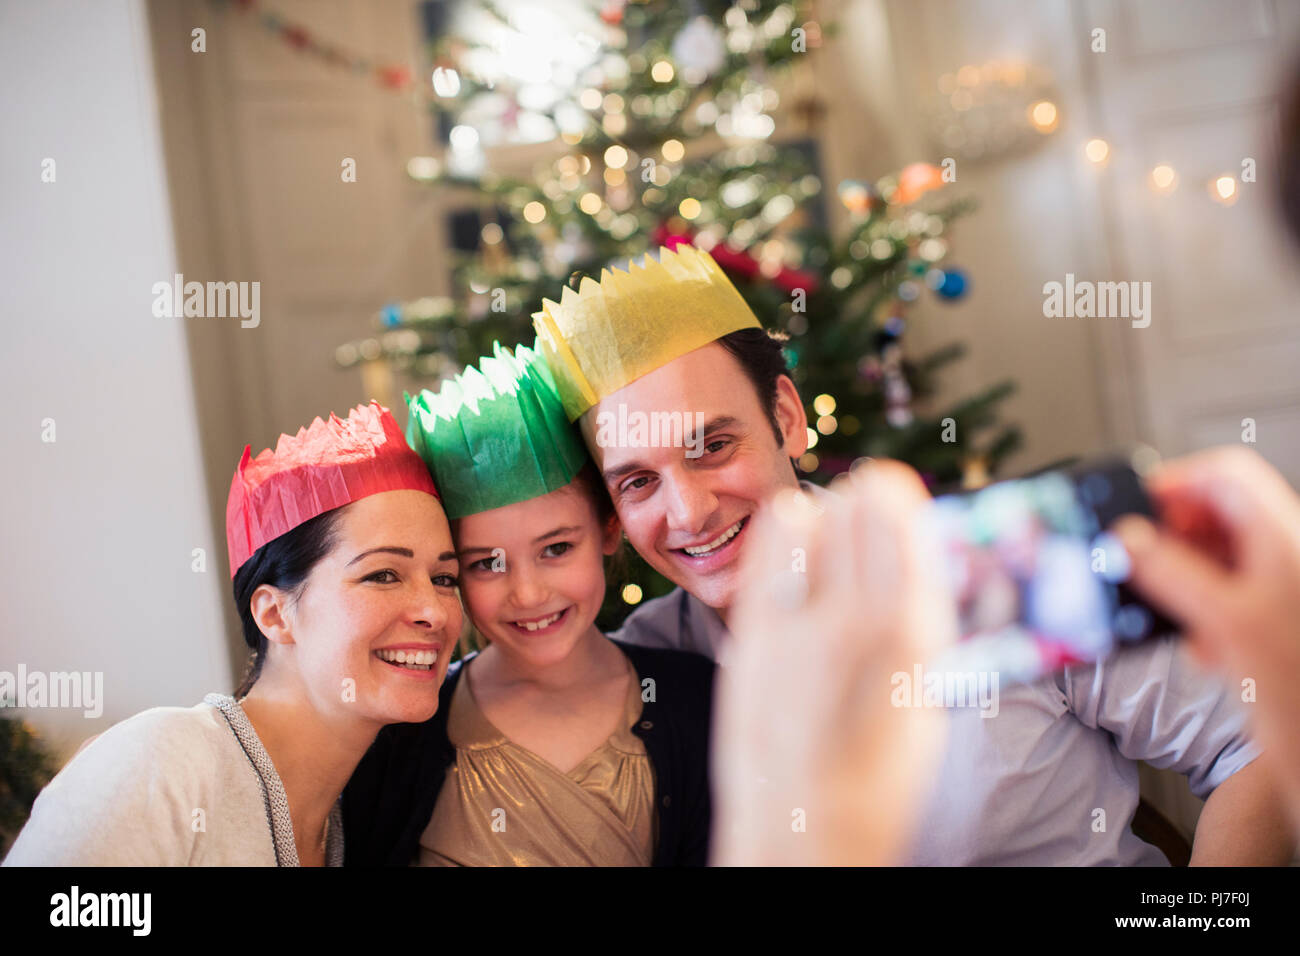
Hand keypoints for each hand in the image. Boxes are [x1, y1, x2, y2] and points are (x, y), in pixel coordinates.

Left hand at [711, 461, 955, 865]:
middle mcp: (852, 623)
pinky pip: (764, 554)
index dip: (895, 497)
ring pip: (805, 522)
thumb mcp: (925, 694)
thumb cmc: (878, 772)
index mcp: (910, 636)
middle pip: (852, 512)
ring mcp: (793, 629)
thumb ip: (919, 620)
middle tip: (864, 502)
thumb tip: (914, 554)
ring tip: (830, 523)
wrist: (805, 829)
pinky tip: (791, 531)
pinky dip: (781, 533)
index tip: (894, 489)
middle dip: (861, 500)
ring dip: (821, 514)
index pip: (900, 522)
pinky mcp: (748, 639)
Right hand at [1112, 446, 1299, 827]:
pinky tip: (1204, 641)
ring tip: (1178, 609)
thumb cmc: (1299, 682)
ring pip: (1218, 551)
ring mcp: (1280, 581)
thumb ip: (1170, 575)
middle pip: (1217, 510)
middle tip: (1144, 559)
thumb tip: (1126, 541)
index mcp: (1284, 535)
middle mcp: (1285, 550)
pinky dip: (1203, 606)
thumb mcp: (1225, 622)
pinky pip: (1227, 588)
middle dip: (1174, 536)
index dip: (1174, 480)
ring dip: (1185, 574)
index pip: (1223, 472)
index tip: (1135, 507)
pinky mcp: (1271, 612)